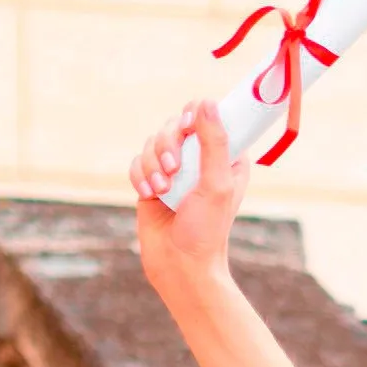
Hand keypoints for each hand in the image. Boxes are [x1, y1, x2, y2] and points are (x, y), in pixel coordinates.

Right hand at [129, 97, 251, 301]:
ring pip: (154, 141)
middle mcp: (202, 160)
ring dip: (154, 164)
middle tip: (174, 170)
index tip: (190, 127)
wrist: (179, 264)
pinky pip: (138, 160)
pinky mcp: (154, 180)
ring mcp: (177, 170)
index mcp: (228, 159)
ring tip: (162, 190)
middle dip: (169, 144)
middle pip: (176, 124)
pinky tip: (149, 194)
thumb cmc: (206, 230)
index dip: (196, 115)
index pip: (212, 117)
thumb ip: (213, 143)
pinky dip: (141, 176)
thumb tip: (206, 102)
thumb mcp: (217, 185)